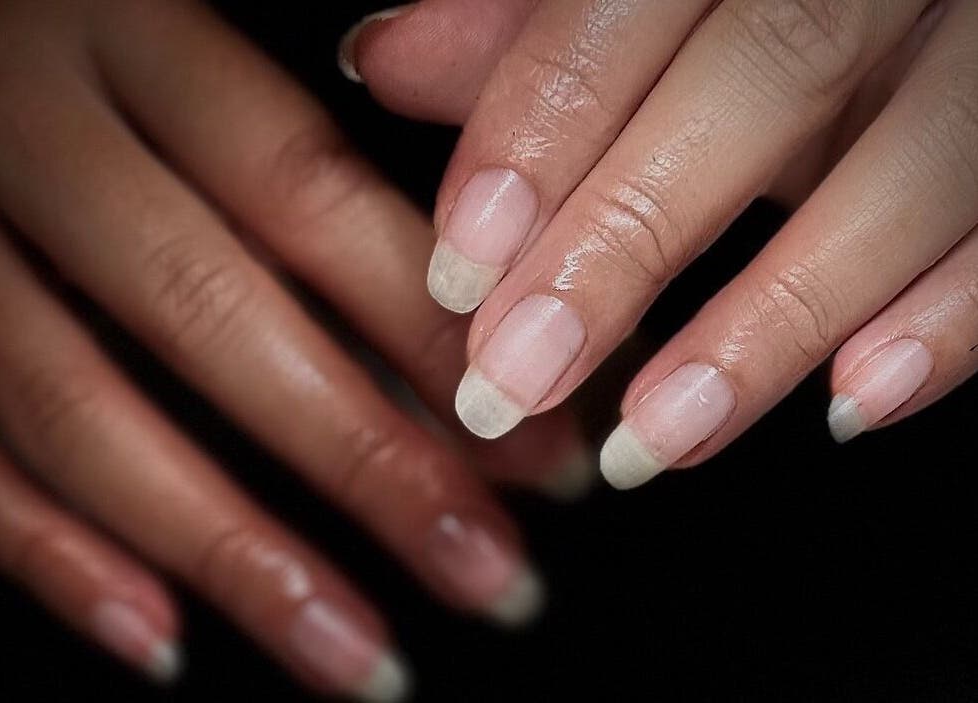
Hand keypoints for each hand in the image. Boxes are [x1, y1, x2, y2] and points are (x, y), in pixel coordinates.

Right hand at [0, 1, 591, 697]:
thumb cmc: (90, 36)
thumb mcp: (189, 44)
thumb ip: (308, 169)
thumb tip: (448, 344)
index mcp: (134, 36)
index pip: (310, 196)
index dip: (432, 330)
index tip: (541, 443)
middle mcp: (33, 130)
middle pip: (214, 317)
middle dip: (369, 467)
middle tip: (492, 576)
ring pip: (82, 411)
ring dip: (236, 556)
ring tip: (367, 658)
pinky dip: (59, 558)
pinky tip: (167, 641)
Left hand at [346, 0, 977, 486]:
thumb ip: (531, 28)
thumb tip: (388, 56)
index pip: (624, 5)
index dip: (538, 135)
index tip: (462, 270)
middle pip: (759, 82)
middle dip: (625, 242)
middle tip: (517, 377)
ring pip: (909, 167)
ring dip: (773, 319)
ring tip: (653, 437)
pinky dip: (950, 319)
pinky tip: (852, 403)